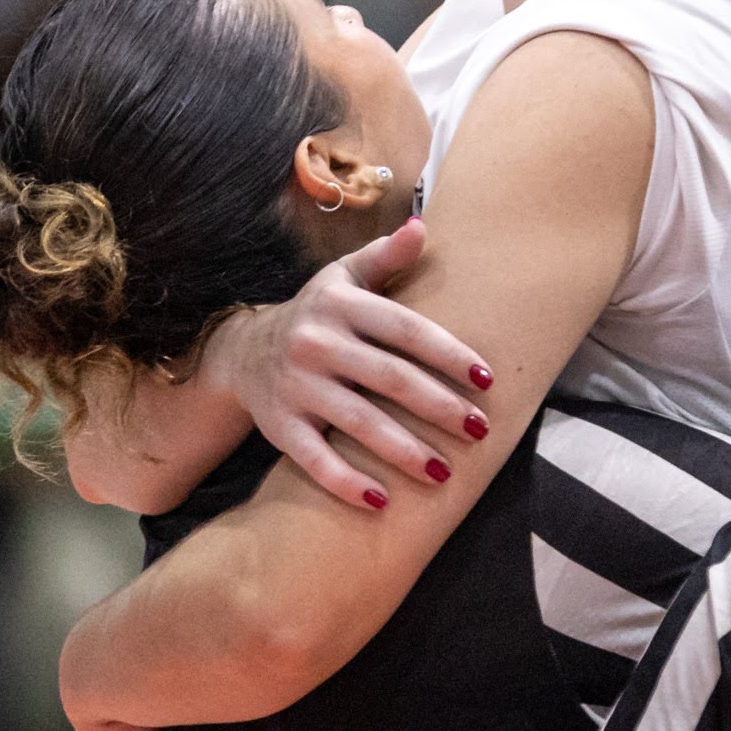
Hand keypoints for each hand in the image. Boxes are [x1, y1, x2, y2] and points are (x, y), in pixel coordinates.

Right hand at [195, 220, 493, 512]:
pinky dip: (347, 483)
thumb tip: (422, 227)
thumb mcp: (343, 277)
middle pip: (388, 378)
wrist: (243, 350)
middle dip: (439, 406)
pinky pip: (314, 460)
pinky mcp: (279, 426)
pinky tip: (383, 502)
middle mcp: (316, 343)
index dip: (448, 354)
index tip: (487, 380)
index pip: (405, 329)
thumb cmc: (317, 314)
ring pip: (356, 422)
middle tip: (481, 430)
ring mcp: (295, 387)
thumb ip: (386, 257)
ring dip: (404, 451)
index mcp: (340, 305)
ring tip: (445, 474)